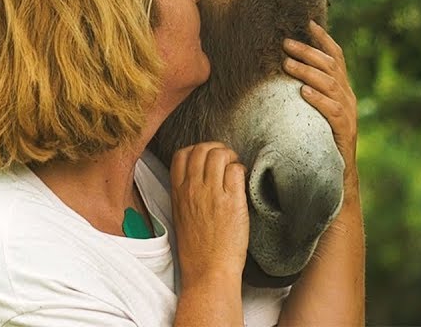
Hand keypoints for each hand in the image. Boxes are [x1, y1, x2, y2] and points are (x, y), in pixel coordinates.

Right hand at [170, 142, 248, 287]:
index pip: (181, 154)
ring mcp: (212, 194)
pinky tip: (242, 183)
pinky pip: (236, 170)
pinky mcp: (232, 201)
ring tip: (235, 169)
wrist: (208, 271)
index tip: (207, 159)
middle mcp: (193, 189)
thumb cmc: (197, 249)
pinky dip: (241, 170)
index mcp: (178, 192)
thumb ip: (186, 194)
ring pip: (219, 154)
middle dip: (216, 149)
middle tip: (226, 161)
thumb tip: (199, 177)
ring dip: (230, 157)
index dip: (196, 150)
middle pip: (202, 149)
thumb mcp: (181, 217)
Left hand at [283, 21, 357, 189]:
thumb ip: (310, 90)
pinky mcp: (343, 129)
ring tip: (288, 64)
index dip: (324, 39)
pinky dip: (318, 100)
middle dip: (308, 51)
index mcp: (342, 88)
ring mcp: (347, 112)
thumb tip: (286, 69)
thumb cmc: (322, 138)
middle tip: (285, 43)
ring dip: (308, 72)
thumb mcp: (317, 109)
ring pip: (330, 85)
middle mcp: (347, 96)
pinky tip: (304, 93)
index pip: (336, 57)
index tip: (308, 22)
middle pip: (330, 66)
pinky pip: (332, 111)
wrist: (339, 173)